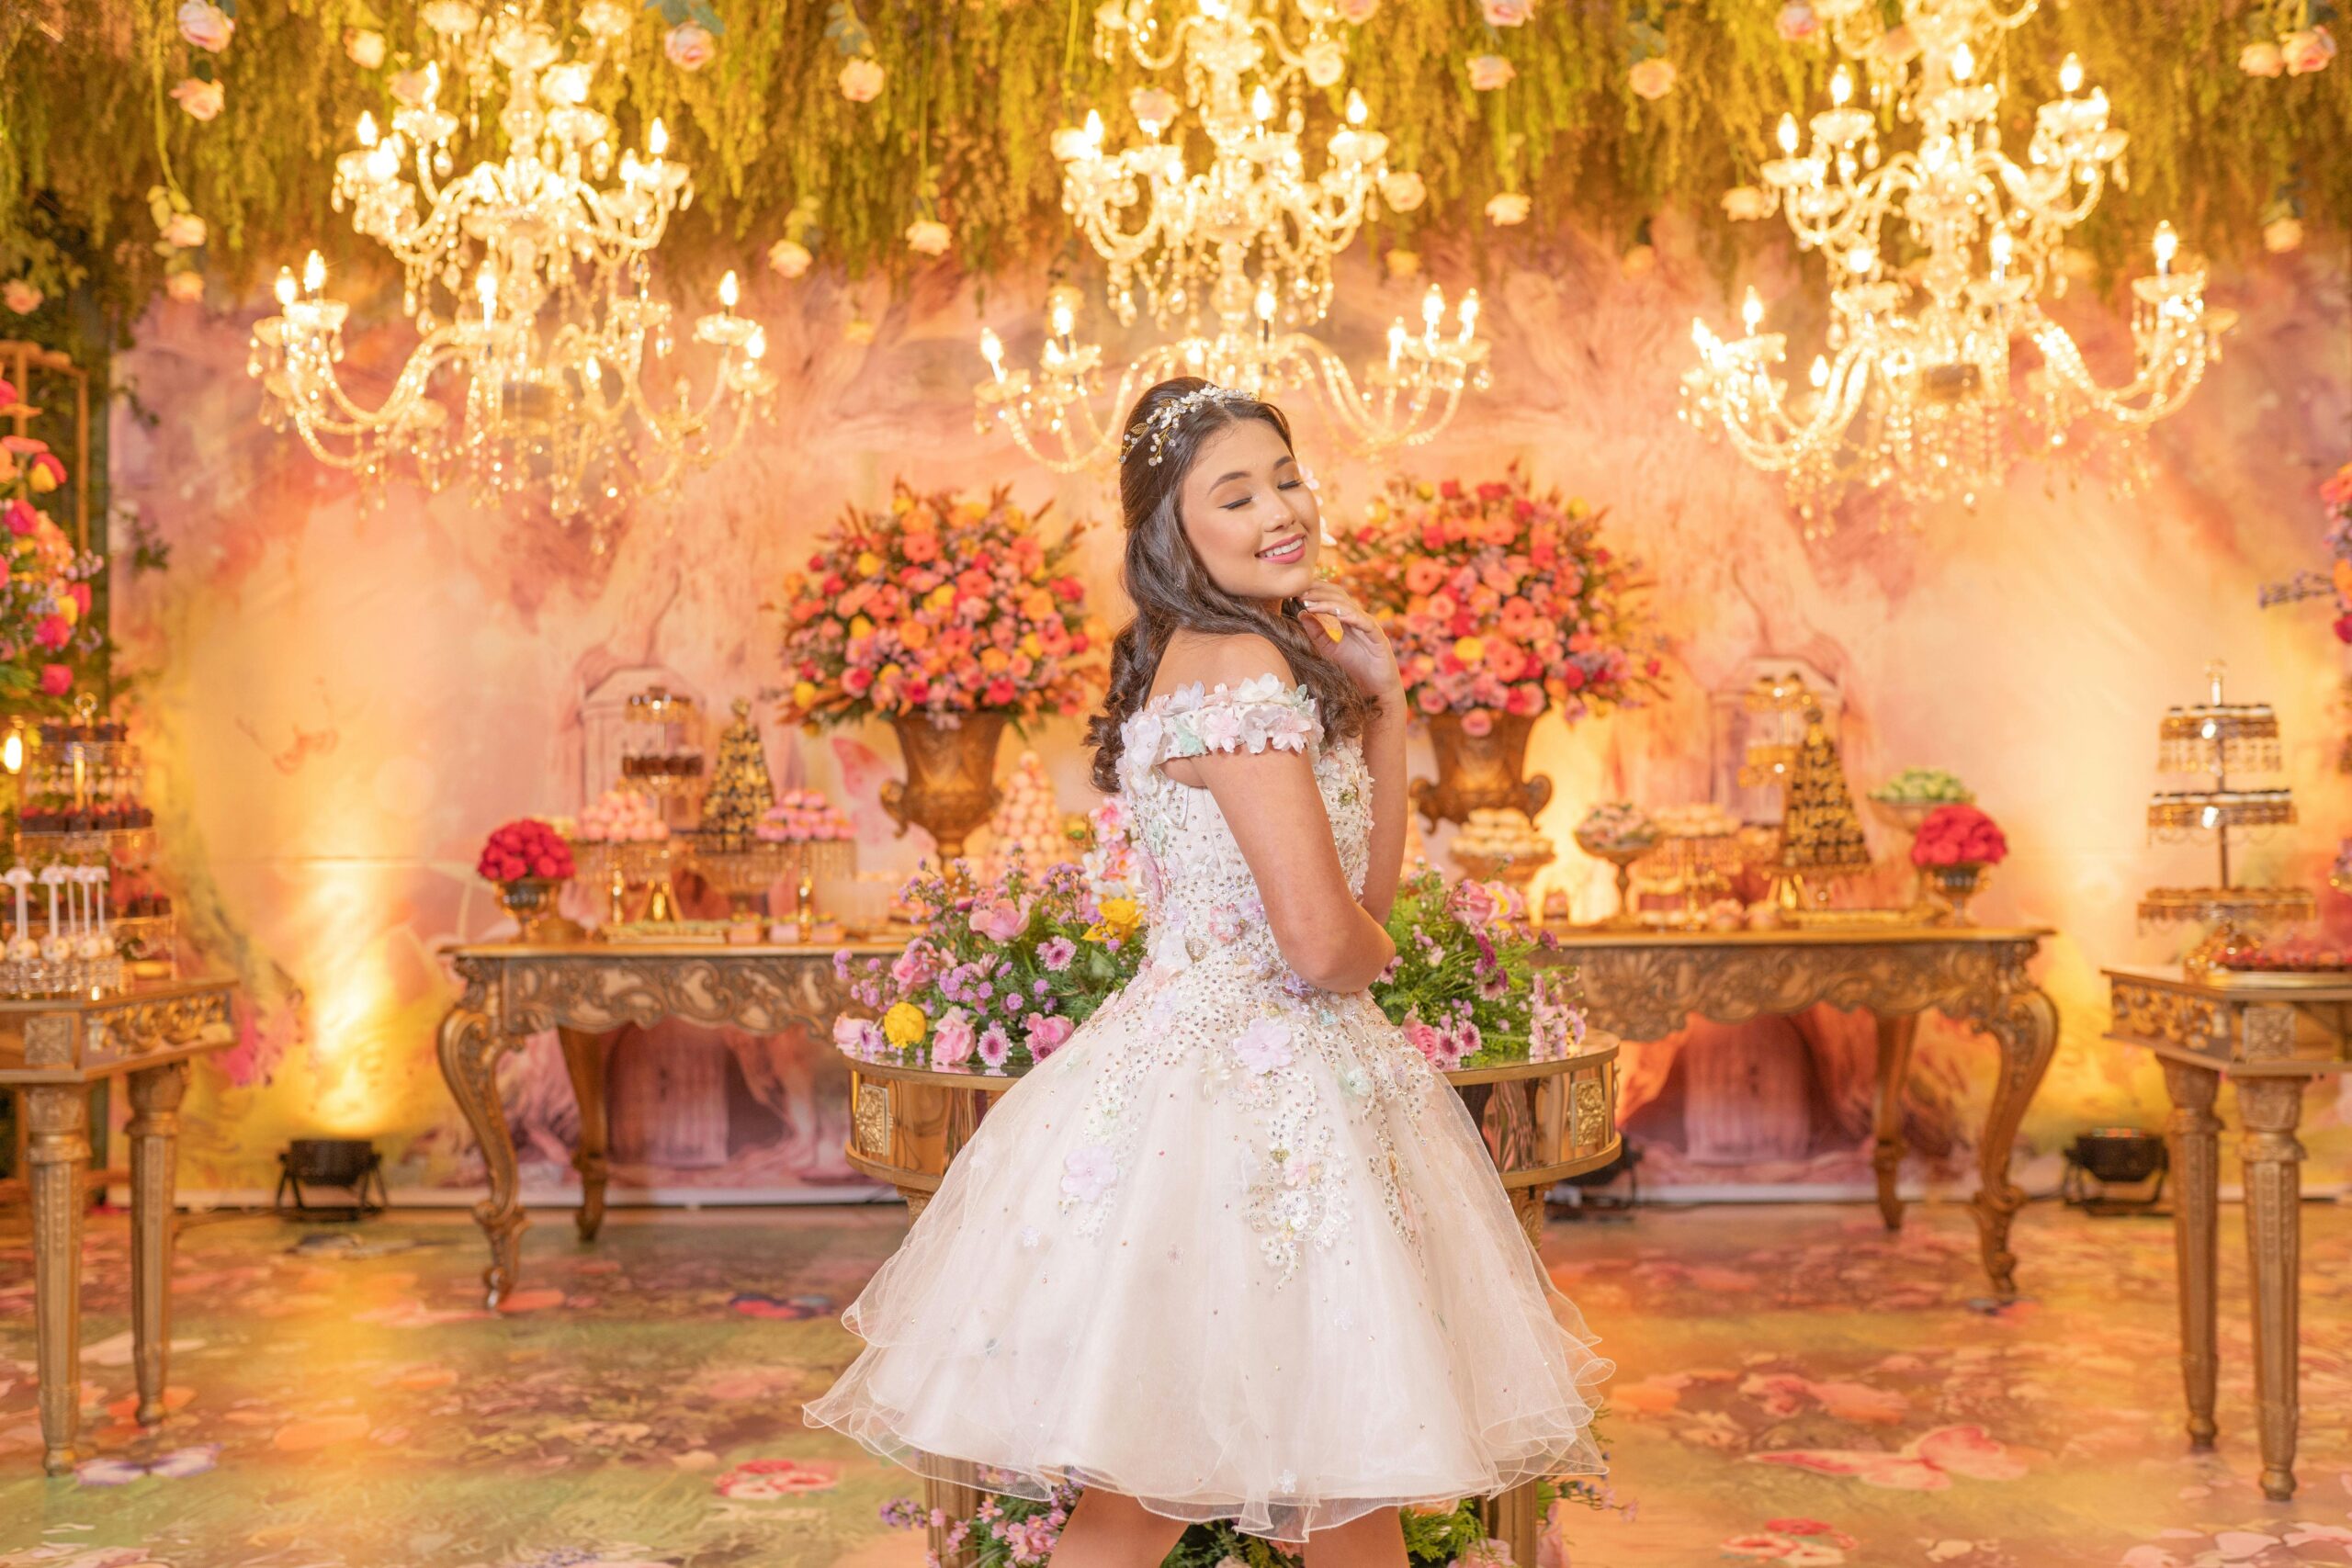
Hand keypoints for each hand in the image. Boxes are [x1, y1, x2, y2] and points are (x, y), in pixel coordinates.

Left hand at [1294, 582, 1402, 700]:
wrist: (1376, 692)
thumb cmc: (1354, 672)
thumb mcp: (1329, 650)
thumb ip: (1317, 633)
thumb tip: (1302, 614)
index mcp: (1348, 621)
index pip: (1331, 599)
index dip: (1315, 593)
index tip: (1294, 592)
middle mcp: (1359, 619)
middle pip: (1339, 597)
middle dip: (1318, 592)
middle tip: (1298, 591)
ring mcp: (1369, 627)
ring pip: (1349, 607)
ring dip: (1328, 603)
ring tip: (1309, 602)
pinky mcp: (1378, 638)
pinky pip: (1364, 622)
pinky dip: (1349, 616)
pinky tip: (1334, 613)